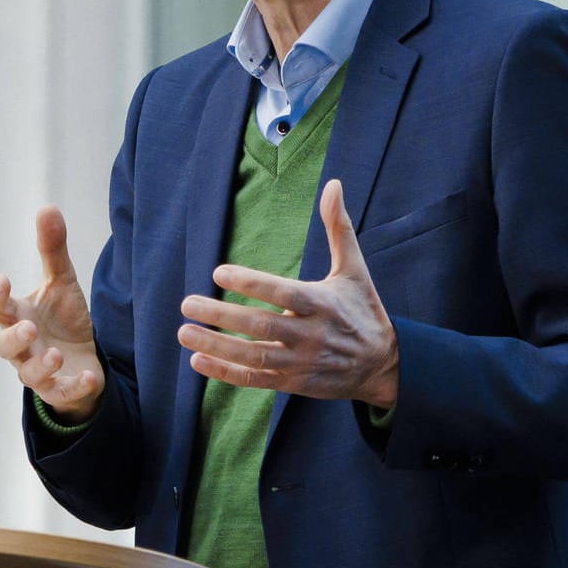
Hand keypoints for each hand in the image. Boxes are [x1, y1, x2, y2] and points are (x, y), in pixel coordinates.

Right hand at [0, 206, 103, 422]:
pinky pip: (62, 393)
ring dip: (40, 366)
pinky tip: (89, 376)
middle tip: (28, 328)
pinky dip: (74, 387)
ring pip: (28, 375)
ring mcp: (39, 371)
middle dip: (13, 338)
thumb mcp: (60, 282)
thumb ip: (52, 250)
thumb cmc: (62, 319)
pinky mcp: (60, 389)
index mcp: (17, 316)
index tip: (3, 279)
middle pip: (3, 346)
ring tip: (55, 355)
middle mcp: (22, 346)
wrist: (81, 358)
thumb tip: (47, 206)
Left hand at [178, 179, 398, 407]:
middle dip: (221, 316)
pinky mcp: (292, 383)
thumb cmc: (362, 310)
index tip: (218, 272)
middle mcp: (310, 335)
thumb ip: (338, 228)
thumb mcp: (354, 269)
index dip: (251, 283)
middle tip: (186, 303)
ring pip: (253, 357)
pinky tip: (197, 360)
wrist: (382, 365)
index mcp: (322, 303)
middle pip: (261, 326)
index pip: (283, 292)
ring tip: (185, 331)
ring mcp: (300, 362)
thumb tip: (333, 184)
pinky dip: (225, 373)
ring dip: (216, 346)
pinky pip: (254, 380)